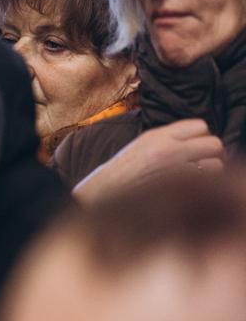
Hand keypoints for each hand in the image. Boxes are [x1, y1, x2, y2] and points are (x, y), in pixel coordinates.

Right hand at [73, 118, 223, 203]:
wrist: (103, 194)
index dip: (202, 138)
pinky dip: (204, 187)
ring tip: (197, 179)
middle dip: (212, 154)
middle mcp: (169, 149)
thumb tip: (195, 139)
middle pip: (214, 143)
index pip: (200, 126)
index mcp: (158, 136)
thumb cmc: (122, 173)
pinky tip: (191, 190)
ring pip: (216, 164)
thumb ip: (167, 139)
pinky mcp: (178, 188)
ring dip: (210, 172)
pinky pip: (207, 183)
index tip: (195, 148)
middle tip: (202, 163)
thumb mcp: (141, 146)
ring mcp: (175, 169)